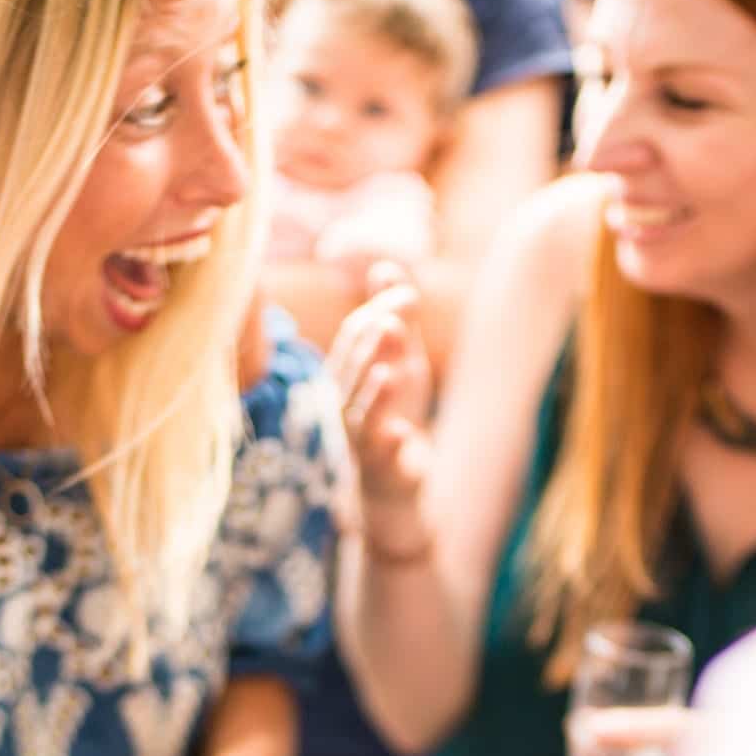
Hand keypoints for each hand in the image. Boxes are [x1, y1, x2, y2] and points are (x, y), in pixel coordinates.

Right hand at [327, 263, 435, 558]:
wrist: (395, 487)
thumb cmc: (392, 417)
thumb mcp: (399, 363)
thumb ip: (394, 319)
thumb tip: (386, 269)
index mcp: (346, 376)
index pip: (354, 337)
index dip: (377, 313)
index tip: (410, 295)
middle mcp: (344, 406)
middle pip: (350, 370)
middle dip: (371, 346)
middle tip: (394, 322)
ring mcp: (360, 441)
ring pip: (359, 414)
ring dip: (374, 392)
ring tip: (391, 372)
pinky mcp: (381, 471)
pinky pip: (381, 457)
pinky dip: (390, 444)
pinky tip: (402, 432)